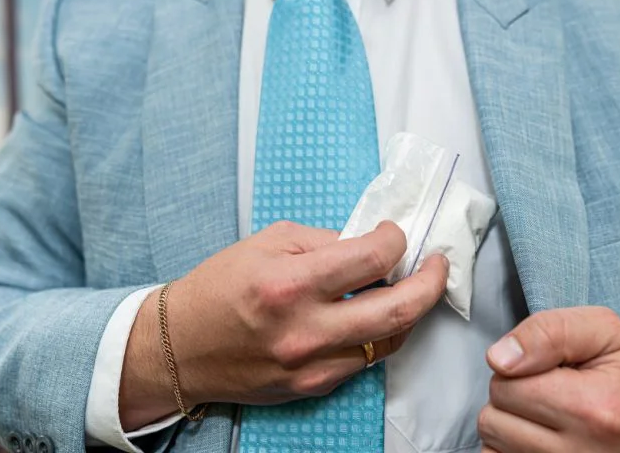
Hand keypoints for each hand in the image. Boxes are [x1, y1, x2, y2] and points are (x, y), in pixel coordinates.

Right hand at [119, 221, 447, 429]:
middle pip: (398, 309)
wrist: (181, 348)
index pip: (372, 257)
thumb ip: (324, 240)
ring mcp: (312, 365)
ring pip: (390, 339)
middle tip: (439, 265)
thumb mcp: (267, 242)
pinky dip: (378, 334)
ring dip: (409, 310)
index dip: (396, 239)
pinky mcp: (313, 387)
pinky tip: (372, 315)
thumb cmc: (219, 287)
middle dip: (432, 282)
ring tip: (407, 288)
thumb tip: (370, 243)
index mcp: (290, 283)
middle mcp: (306, 330)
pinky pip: (365, 359)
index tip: (395, 234)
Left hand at [478, 307, 619, 452]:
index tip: (549, 368)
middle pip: (493, 419)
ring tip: (548, 414)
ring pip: (493, 444)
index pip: (506, 385)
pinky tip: (540, 437)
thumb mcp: (603, 330)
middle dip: (512, 396)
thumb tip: (499, 359)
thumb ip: (548, 332)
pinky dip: (512, 447)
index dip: (518, 367)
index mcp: (596, 410)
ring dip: (511, 424)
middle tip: (549, 390)